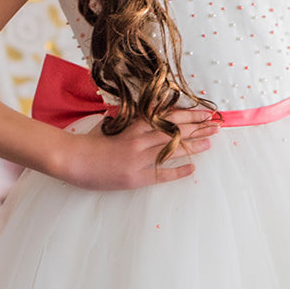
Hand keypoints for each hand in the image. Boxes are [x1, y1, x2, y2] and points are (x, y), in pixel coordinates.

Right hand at [58, 106, 219, 190]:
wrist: (73, 159)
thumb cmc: (90, 142)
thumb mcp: (112, 124)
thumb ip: (130, 120)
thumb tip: (148, 111)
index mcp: (134, 124)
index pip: (168, 117)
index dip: (189, 115)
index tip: (205, 112)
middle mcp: (139, 139)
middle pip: (175, 131)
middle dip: (198, 127)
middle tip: (216, 125)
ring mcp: (138, 158)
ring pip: (172, 149)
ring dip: (193, 145)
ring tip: (211, 142)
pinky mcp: (134, 177)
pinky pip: (161, 174)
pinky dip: (177, 171)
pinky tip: (192, 168)